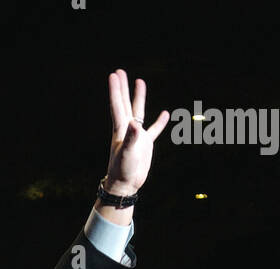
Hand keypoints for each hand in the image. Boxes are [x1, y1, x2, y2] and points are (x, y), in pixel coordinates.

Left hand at [104, 69, 168, 196]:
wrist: (125, 186)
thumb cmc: (123, 170)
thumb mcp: (127, 153)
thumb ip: (131, 138)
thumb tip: (134, 123)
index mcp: (121, 129)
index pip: (118, 105)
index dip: (116, 90)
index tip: (114, 74)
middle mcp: (127, 129)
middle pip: (125, 103)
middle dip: (122, 88)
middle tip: (120, 72)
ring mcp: (137, 136)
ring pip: (138, 111)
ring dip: (138, 97)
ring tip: (140, 82)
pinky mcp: (145, 144)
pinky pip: (154, 130)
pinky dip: (159, 122)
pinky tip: (166, 114)